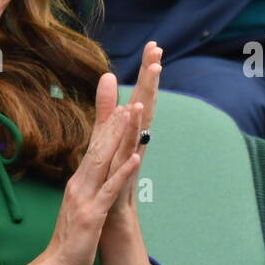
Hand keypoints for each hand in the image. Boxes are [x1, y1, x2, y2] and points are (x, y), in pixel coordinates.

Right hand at [40, 75, 143, 264]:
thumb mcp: (82, 203)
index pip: (94, 139)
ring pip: (104, 159)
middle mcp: (81, 181)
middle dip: (111, 112)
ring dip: (119, 134)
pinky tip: (136, 158)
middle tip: (120, 83)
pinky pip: (110, 190)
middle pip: (98, 141)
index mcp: (81, 178)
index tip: (111, 84)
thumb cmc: (72, 237)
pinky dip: (123, 173)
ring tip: (132, 110)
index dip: (104, 112)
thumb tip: (94, 166)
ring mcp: (86, 196)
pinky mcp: (93, 214)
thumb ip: (88, 184)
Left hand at [97, 42, 162, 229]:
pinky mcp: (123, 178)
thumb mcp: (106, 138)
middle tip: (158, 53)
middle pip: (146, 105)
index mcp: (132, 132)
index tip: (154, 45)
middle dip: (151, 79)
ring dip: (146, 105)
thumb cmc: (110, 179)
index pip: (141, 96)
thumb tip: (108, 77)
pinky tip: (135, 132)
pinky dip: (132, 143)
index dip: (147, 72)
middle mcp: (136, 142)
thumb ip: (107, 108)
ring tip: (149, 82)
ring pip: (141, 128)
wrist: (111, 219)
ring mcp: (132, 159)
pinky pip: (129, 159)